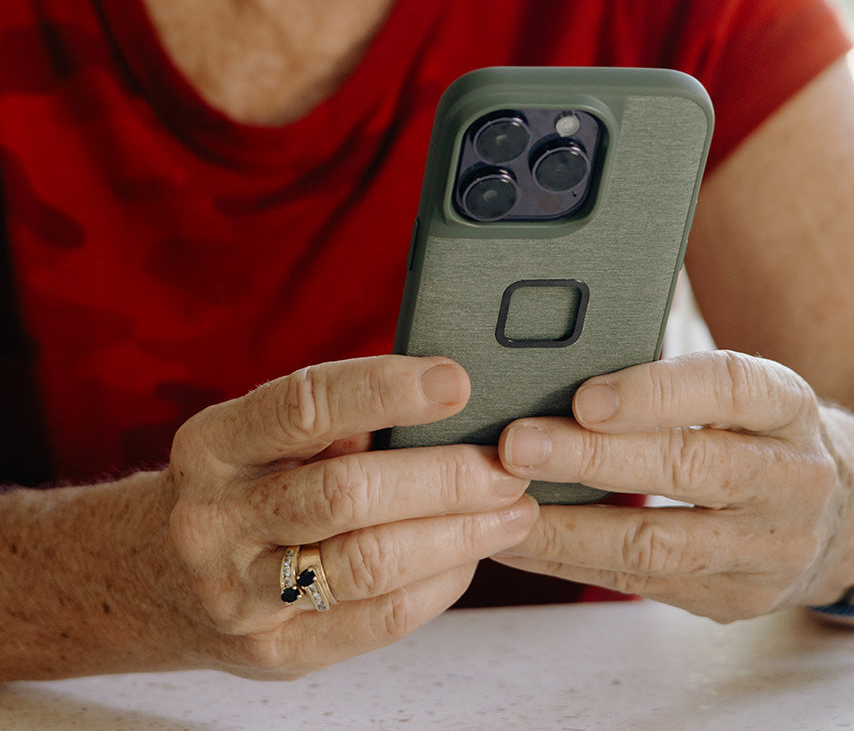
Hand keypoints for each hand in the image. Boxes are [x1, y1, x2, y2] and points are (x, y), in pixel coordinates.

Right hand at [158, 356, 537, 677]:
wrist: (158, 578)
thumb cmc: (241, 482)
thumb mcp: (261, 435)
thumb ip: (336, 417)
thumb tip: (448, 394)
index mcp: (214, 445)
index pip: (303, 406)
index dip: (384, 390)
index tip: (456, 381)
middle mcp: (215, 520)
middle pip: (348, 493)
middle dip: (445, 477)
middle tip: (507, 464)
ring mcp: (241, 596)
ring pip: (371, 562)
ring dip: (460, 533)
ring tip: (514, 509)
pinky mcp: (278, 653)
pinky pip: (381, 618)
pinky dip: (441, 581)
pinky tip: (470, 553)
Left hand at [493, 350, 853, 622]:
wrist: (832, 515)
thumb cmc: (753, 433)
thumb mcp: (738, 392)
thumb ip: (668, 382)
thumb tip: (555, 368)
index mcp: (787, 406)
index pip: (728, 389)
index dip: (655, 392)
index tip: (584, 396)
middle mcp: (790, 478)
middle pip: (689, 467)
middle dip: (592, 457)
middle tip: (517, 445)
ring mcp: (767, 548)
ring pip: (659, 542)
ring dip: (569, 525)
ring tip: (501, 504)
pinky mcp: (735, 598)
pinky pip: (641, 583)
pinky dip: (571, 561)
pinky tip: (518, 542)